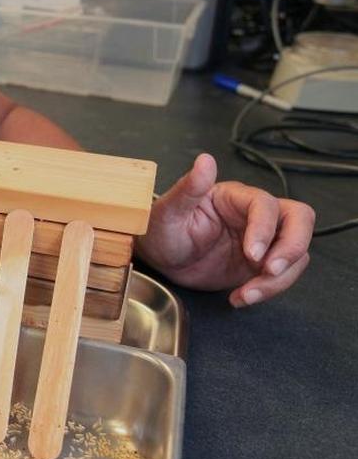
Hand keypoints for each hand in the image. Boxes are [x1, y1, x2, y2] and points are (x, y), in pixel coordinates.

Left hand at [134, 154, 314, 307]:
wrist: (159, 260)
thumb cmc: (160, 230)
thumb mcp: (168, 211)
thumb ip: (188, 188)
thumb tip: (204, 161)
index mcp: (234, 197)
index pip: (266, 205)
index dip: (264, 228)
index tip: (252, 254)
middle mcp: (254, 216)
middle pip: (299, 219)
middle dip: (292, 247)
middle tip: (270, 271)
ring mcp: (262, 240)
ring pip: (296, 252)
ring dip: (278, 278)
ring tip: (247, 294)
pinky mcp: (261, 264)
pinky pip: (282, 275)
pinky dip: (268, 290)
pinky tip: (241, 297)